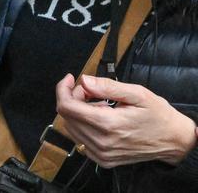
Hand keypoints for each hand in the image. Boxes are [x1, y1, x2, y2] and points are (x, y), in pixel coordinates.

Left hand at [56, 73, 197, 166]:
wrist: (174, 141)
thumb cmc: (159, 116)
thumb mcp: (137, 94)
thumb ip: (107, 86)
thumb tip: (84, 81)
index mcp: (108, 124)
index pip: (66, 107)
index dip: (64, 89)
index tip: (71, 79)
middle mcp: (101, 142)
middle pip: (66, 116)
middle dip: (74, 98)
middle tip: (91, 91)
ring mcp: (101, 154)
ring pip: (71, 128)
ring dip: (78, 112)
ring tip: (100, 106)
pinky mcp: (103, 160)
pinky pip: (80, 140)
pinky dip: (84, 126)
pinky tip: (101, 121)